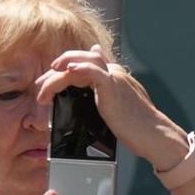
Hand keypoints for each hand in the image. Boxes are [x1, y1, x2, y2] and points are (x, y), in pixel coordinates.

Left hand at [35, 50, 182, 168]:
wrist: (155, 135)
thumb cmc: (137, 127)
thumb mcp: (116, 108)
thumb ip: (103, 98)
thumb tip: (91, 94)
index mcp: (114, 76)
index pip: (83, 63)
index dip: (63, 70)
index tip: (48, 85)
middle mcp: (114, 72)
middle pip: (78, 59)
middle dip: (55, 71)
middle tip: (39, 87)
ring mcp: (114, 77)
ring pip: (80, 62)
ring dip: (57, 73)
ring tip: (43, 87)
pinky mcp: (113, 86)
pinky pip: (93, 70)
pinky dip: (78, 68)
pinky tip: (66, 71)